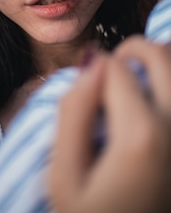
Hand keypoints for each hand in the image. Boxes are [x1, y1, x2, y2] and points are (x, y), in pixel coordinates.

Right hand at [49, 40, 170, 212]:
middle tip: (116, 67)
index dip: (94, 70)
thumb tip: (91, 64)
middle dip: (132, 49)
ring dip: (160, 61)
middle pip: (160, 55)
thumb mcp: (64, 176)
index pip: (116, 68)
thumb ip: (73, 113)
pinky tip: (158, 97)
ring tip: (139, 79)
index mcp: (140, 136)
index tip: (87, 88)